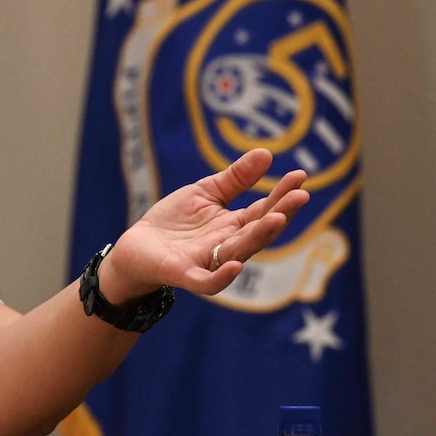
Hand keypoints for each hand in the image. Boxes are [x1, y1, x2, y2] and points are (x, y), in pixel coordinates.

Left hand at [100, 148, 308, 301]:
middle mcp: (226, 245)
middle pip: (258, 232)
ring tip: (277, 218)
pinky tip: (236, 266)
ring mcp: (206, 261)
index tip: (300, 176)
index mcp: (233, 225)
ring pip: (239, 253)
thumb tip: (266, 154)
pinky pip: (207, 281)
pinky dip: (221, 278)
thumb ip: (235, 178)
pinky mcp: (183, 274)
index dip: (282, 195)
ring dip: (259, 237)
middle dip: (280, 214)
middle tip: (300, 196)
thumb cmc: (174, 222)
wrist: (135, 247)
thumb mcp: (205, 193)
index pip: (264, 210)